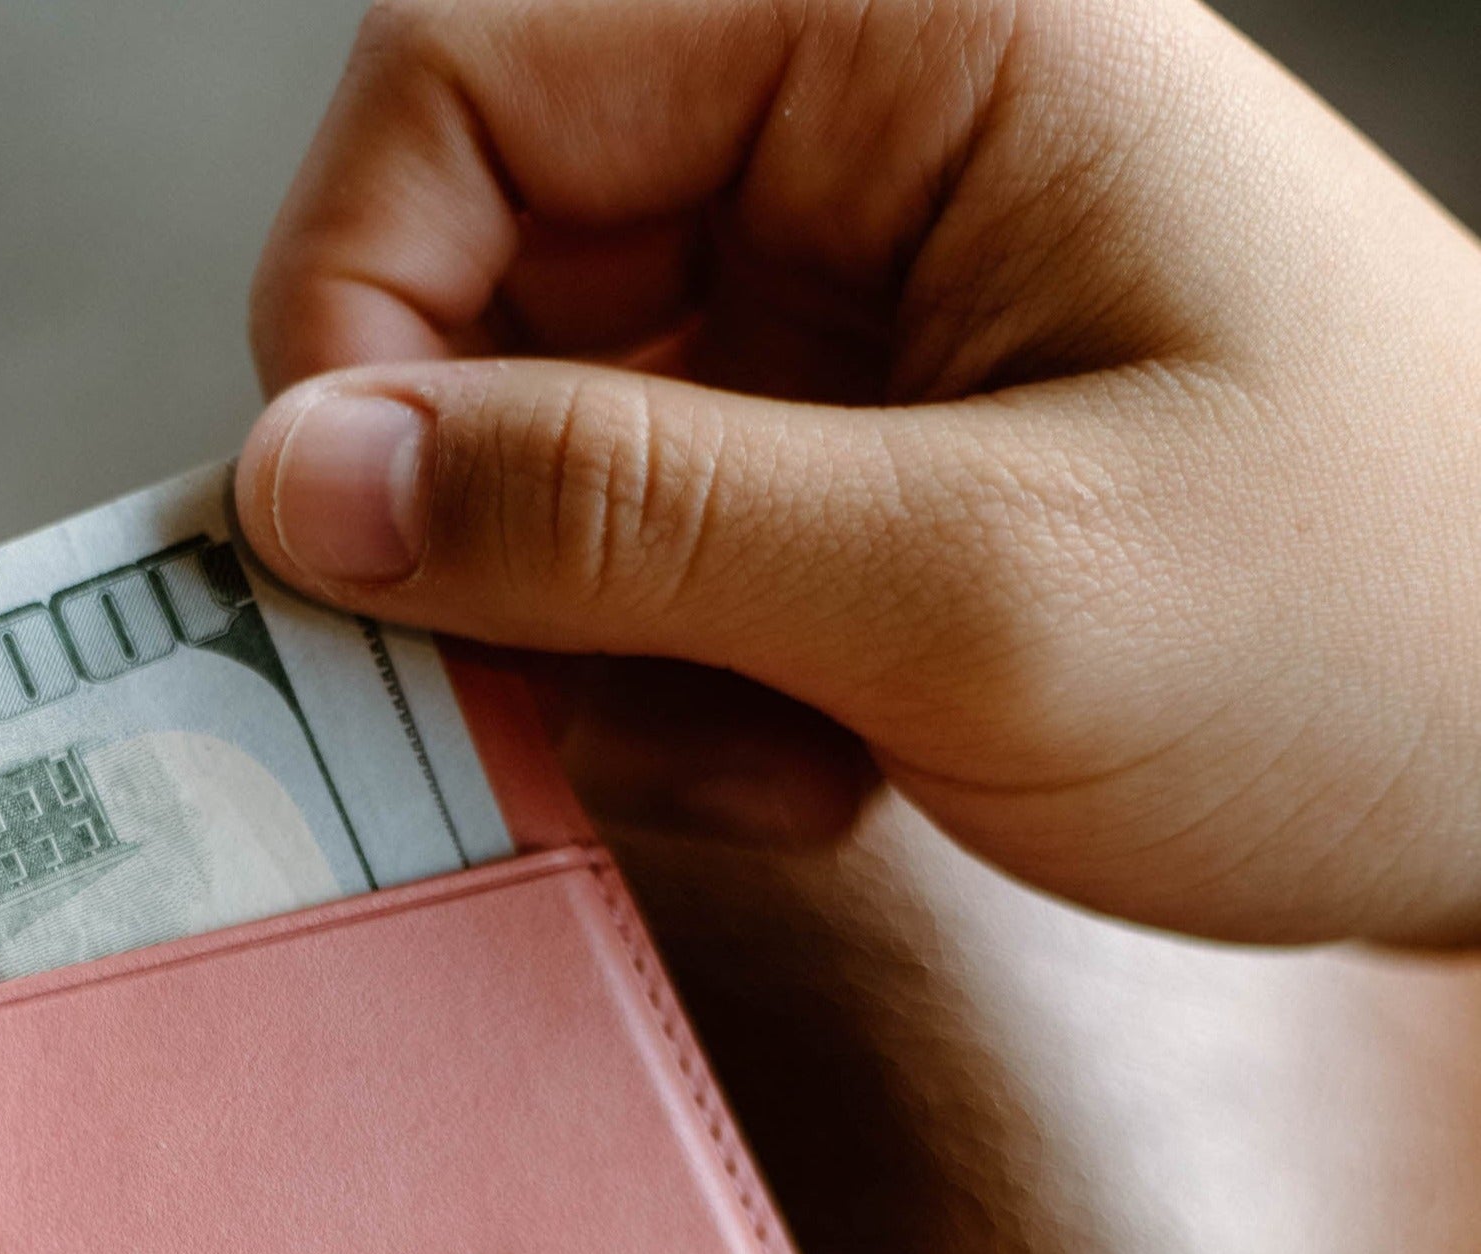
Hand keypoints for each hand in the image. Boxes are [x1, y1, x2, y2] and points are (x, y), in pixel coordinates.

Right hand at [233, 0, 1480, 945]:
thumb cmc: (1371, 636)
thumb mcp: (980, 589)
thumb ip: (622, 520)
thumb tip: (299, 484)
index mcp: (900, 31)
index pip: (464, 77)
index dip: (356, 309)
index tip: (365, 550)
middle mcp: (839, 141)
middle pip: (471, 282)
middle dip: (490, 531)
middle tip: (582, 703)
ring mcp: (829, 313)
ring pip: (529, 458)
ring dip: (594, 651)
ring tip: (783, 755)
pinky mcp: (826, 466)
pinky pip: (622, 567)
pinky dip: (668, 700)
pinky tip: (821, 762)